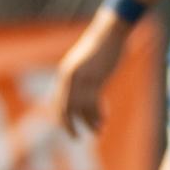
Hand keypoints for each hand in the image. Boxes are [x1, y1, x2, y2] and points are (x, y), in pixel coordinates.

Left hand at [49, 14, 127, 137]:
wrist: (110, 31)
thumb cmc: (100, 46)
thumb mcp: (85, 63)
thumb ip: (80, 77)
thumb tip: (80, 94)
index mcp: (65, 74)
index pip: (58, 102)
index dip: (62, 117)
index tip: (69, 128)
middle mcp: (70, 77)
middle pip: (65, 109)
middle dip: (69, 126)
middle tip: (76, 138)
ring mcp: (83, 78)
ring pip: (82, 109)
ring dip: (89, 122)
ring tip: (98, 131)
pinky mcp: (96, 79)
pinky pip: (94, 103)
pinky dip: (98, 114)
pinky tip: (104, 120)